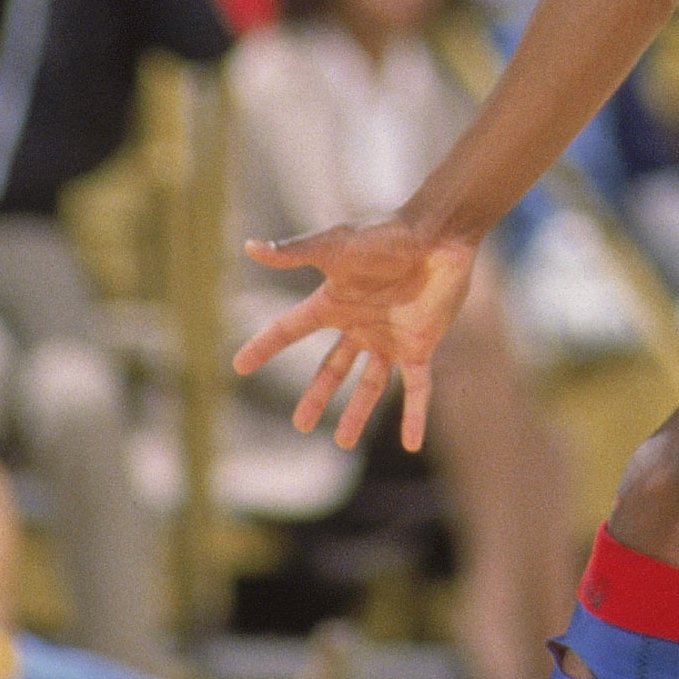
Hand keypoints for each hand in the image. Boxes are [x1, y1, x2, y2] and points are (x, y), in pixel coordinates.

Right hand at [233, 214, 476, 451]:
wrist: (438, 234)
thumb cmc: (386, 234)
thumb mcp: (336, 246)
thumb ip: (294, 252)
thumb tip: (250, 247)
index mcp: (334, 302)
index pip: (290, 328)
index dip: (264, 346)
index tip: (239, 366)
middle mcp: (360, 324)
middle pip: (331, 368)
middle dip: (316, 396)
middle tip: (300, 425)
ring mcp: (390, 338)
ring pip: (370, 385)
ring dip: (357, 413)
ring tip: (343, 443)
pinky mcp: (420, 345)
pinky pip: (416, 390)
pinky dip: (414, 417)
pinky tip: (411, 444)